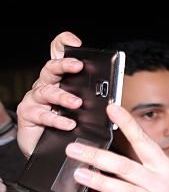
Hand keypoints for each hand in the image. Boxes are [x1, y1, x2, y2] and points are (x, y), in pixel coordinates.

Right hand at [16, 32, 83, 157]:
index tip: (75, 41)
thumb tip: (115, 95)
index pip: (58, 55)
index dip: (63, 44)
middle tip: (78, 66)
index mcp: (61, 80)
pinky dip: (57, 119)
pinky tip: (69, 123)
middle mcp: (46, 85)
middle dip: (64, 65)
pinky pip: (42, 114)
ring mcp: (36, 99)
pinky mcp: (29, 114)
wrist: (53, 150)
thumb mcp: (86, 110)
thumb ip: (95, 98)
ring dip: (63, 96)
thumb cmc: (72, 125)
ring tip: (77, 103)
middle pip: (50, 69)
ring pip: (46, 91)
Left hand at [65, 104, 168, 191]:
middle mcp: (159, 182)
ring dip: (102, 183)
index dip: (127, 124)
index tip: (112, 109)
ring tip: (80, 175)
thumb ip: (148, 164)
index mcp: (164, 166)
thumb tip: (122, 150)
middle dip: (99, 156)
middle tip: (75, 149)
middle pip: (126, 166)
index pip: (143, 141)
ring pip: (126, 191)